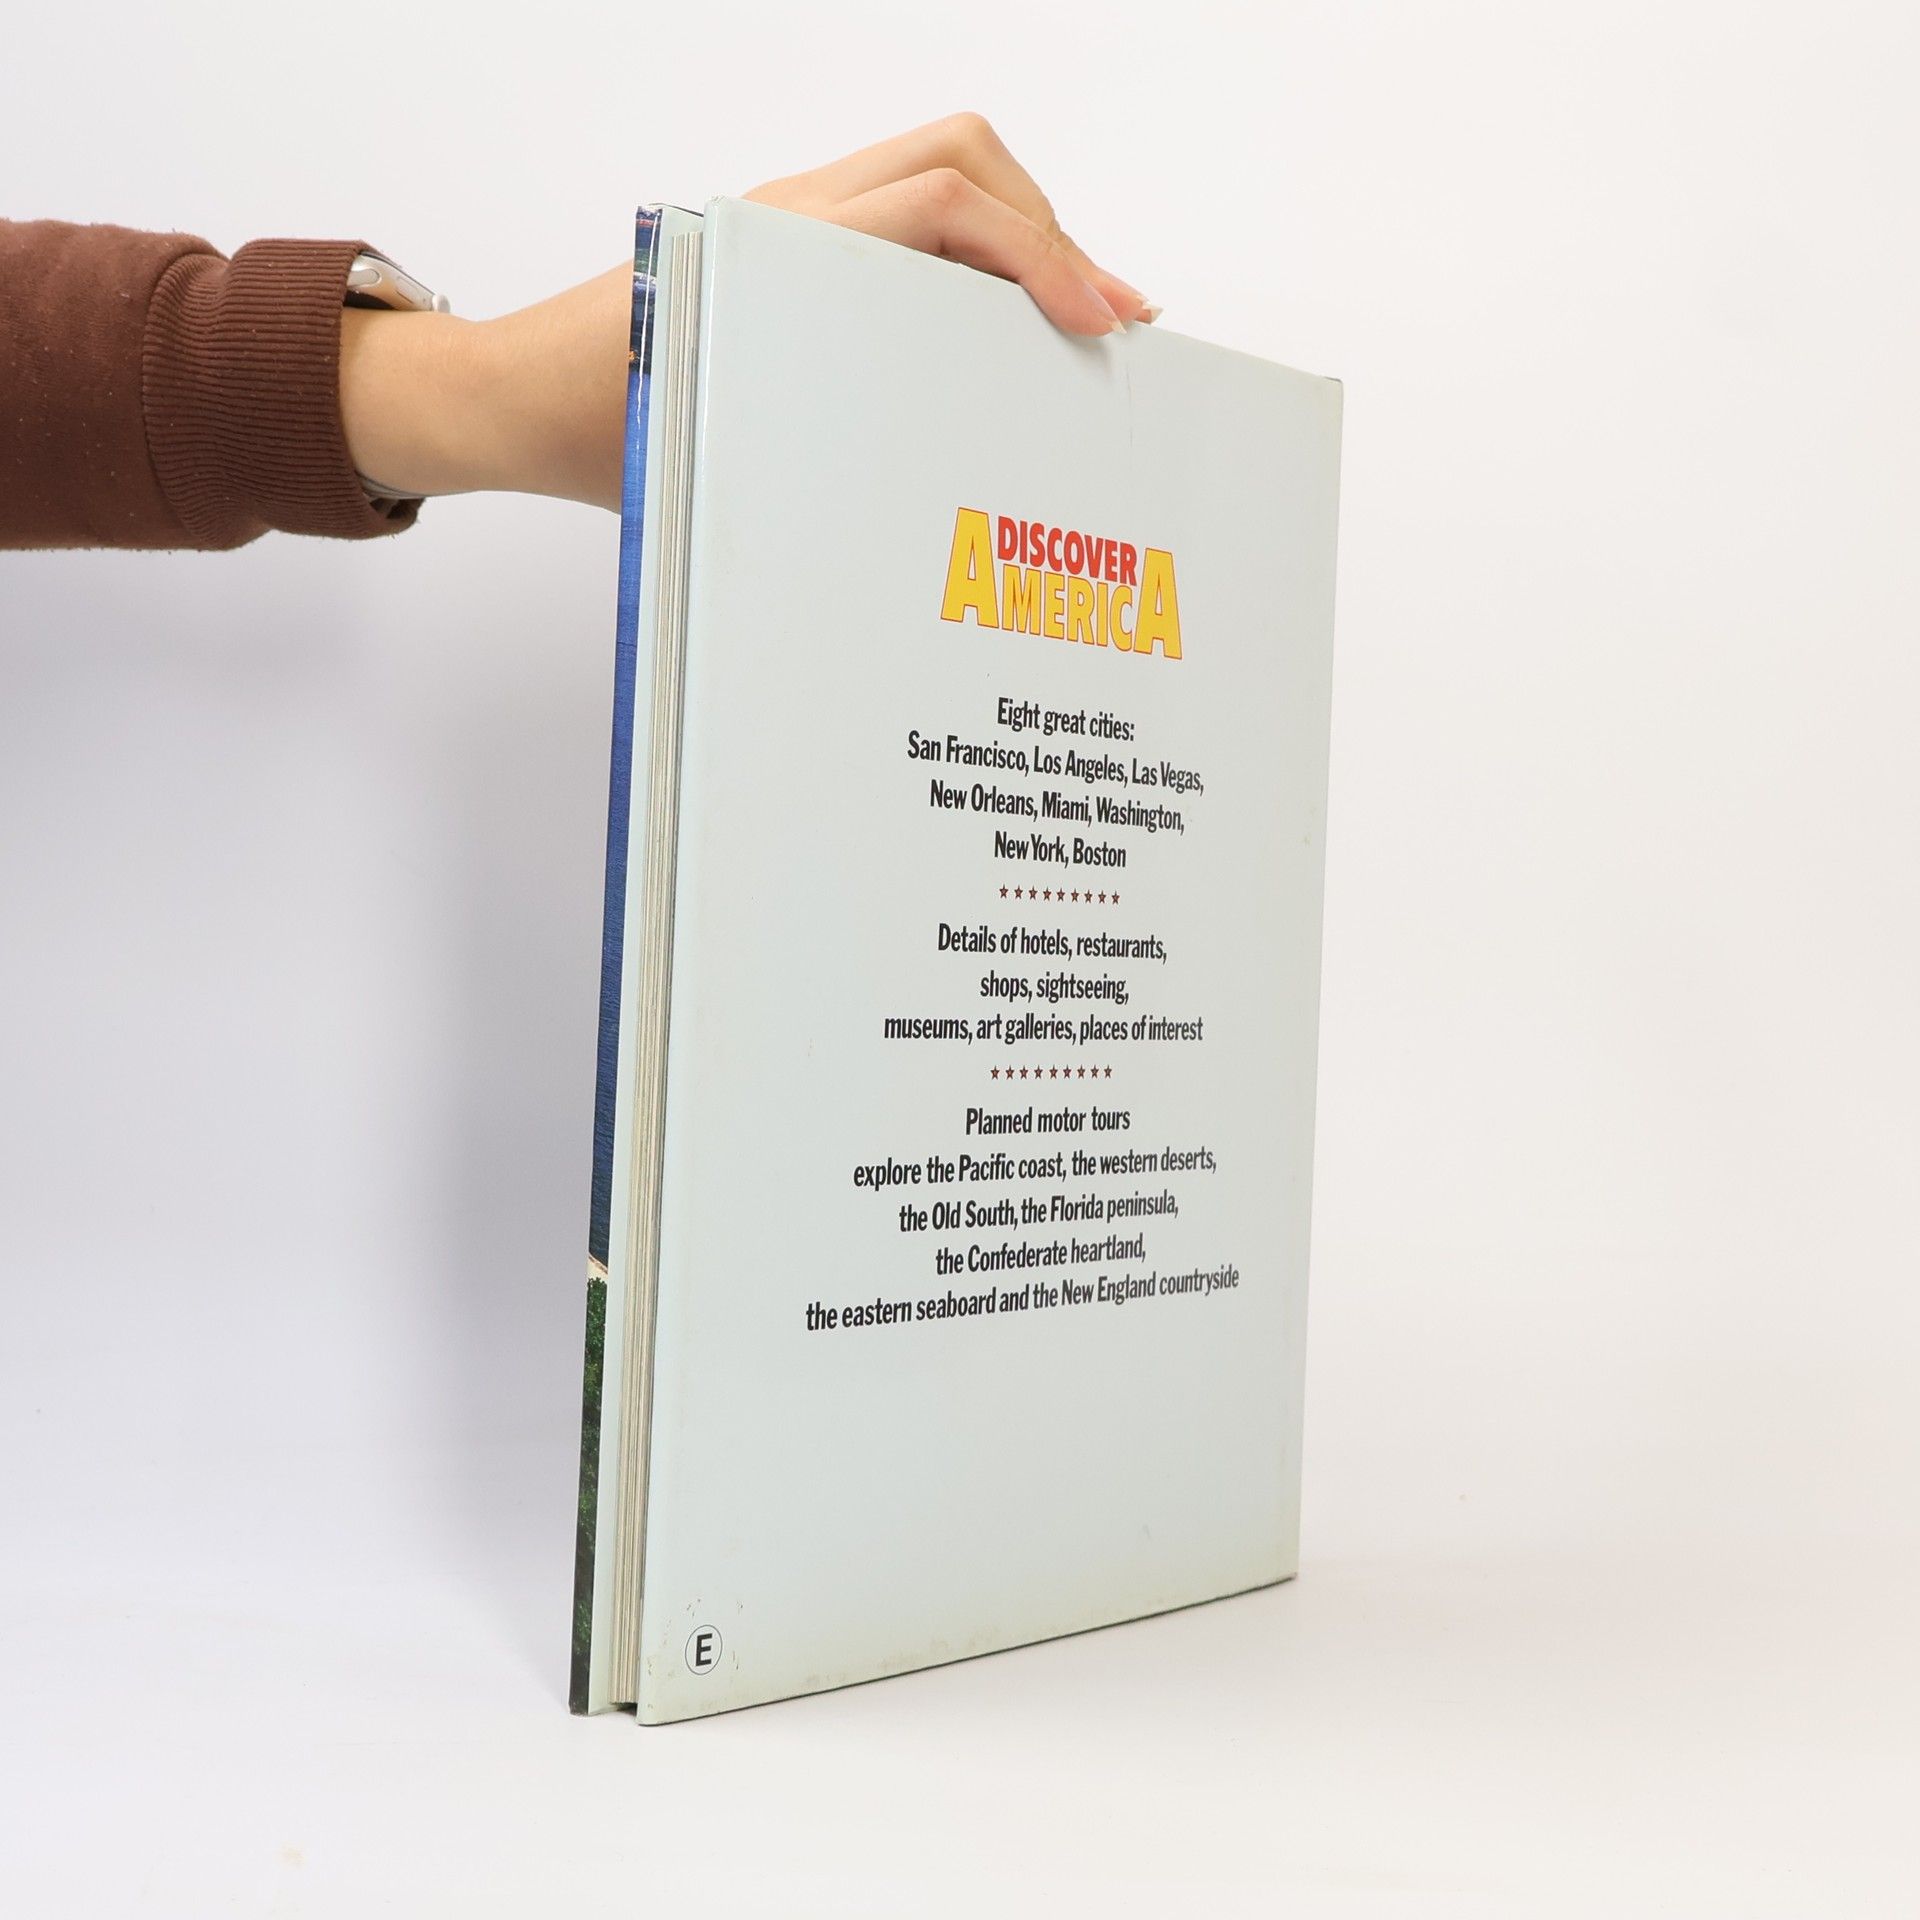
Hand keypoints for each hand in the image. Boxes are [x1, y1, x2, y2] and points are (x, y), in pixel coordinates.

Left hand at [339, 116, 1147, 511]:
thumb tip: (951, 481)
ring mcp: (795, 225)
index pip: (940, 205)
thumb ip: (821, 439)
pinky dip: (971, 254)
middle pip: (959, 160)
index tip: (1100, 316)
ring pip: (940, 178)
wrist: (502, 397)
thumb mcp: (709, 442)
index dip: (1037, 251)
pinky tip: (998, 325)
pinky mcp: (792, 251)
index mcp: (778, 246)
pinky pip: (905, 223)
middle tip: (1112, 317)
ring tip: (1074, 318)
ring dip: (1018, 232)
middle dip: (1052, 229)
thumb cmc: (587, 422)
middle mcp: (794, 217)